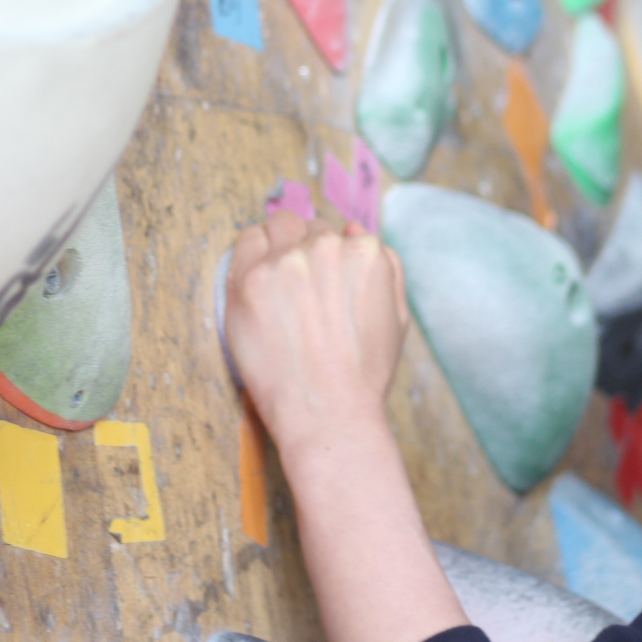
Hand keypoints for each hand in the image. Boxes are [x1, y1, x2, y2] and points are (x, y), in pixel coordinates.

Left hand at [224, 211, 410, 467]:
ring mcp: (286, 260)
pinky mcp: (251, 278)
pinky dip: (249, 257)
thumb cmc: (362, 374)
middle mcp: (328, 247)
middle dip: (300, 251)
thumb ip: (386, 266)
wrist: (329, 414)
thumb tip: (354, 227)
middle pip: (305, 227)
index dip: (324, 261)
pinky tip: (256, 288)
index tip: (316, 289)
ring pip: (275, 228)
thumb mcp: (396, 317)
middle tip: (295, 293)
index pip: (336, 233)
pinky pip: (245, 243)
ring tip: (275, 288)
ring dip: (274, 247)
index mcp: (366, 253)